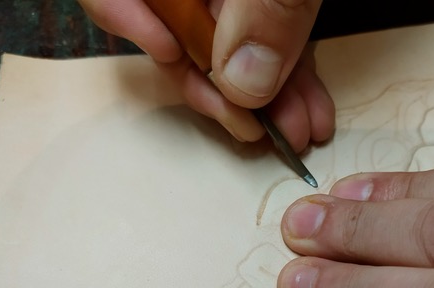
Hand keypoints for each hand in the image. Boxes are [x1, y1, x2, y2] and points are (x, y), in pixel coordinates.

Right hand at [79, 0, 334, 150]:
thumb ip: (267, 3)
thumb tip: (241, 81)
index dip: (125, 16)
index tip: (170, 55)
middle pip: (176, 23)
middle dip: (216, 87)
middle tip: (255, 128)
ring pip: (227, 40)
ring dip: (263, 94)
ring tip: (297, 129)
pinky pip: (266, 33)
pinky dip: (288, 72)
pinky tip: (308, 104)